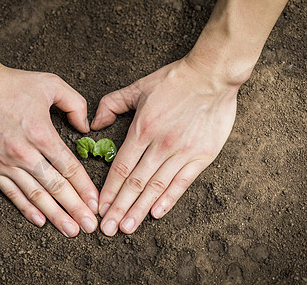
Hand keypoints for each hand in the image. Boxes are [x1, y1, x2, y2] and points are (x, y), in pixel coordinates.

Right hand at [0, 65, 98, 236]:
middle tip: (90, 226)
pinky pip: (11, 193)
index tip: (96, 203)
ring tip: (70, 230)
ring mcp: (5, 163)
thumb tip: (86, 127)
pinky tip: (40, 221)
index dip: (85, 188)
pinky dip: (26, 208)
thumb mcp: (51, 84)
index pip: (69, 168)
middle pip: (56, 187)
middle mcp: (25, 153)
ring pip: (35, 195)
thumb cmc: (13, 84)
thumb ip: (75, 104)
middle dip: (76, 209)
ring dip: (55, 215)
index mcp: (42, 134)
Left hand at [92, 58, 238, 235]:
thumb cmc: (173, 81)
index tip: (100, 207)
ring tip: (127, 228)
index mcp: (142, 129)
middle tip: (107, 229)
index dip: (109, 191)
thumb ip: (112, 104)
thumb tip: (94, 124)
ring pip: (156, 187)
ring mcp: (182, 152)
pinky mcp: (201, 156)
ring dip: (139, 210)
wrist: (211, 76)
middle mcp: (160, 145)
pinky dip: (168, 200)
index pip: (120, 168)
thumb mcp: (138, 87)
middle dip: (119, 208)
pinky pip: (182, 182)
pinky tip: (156, 213)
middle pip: (135, 183)